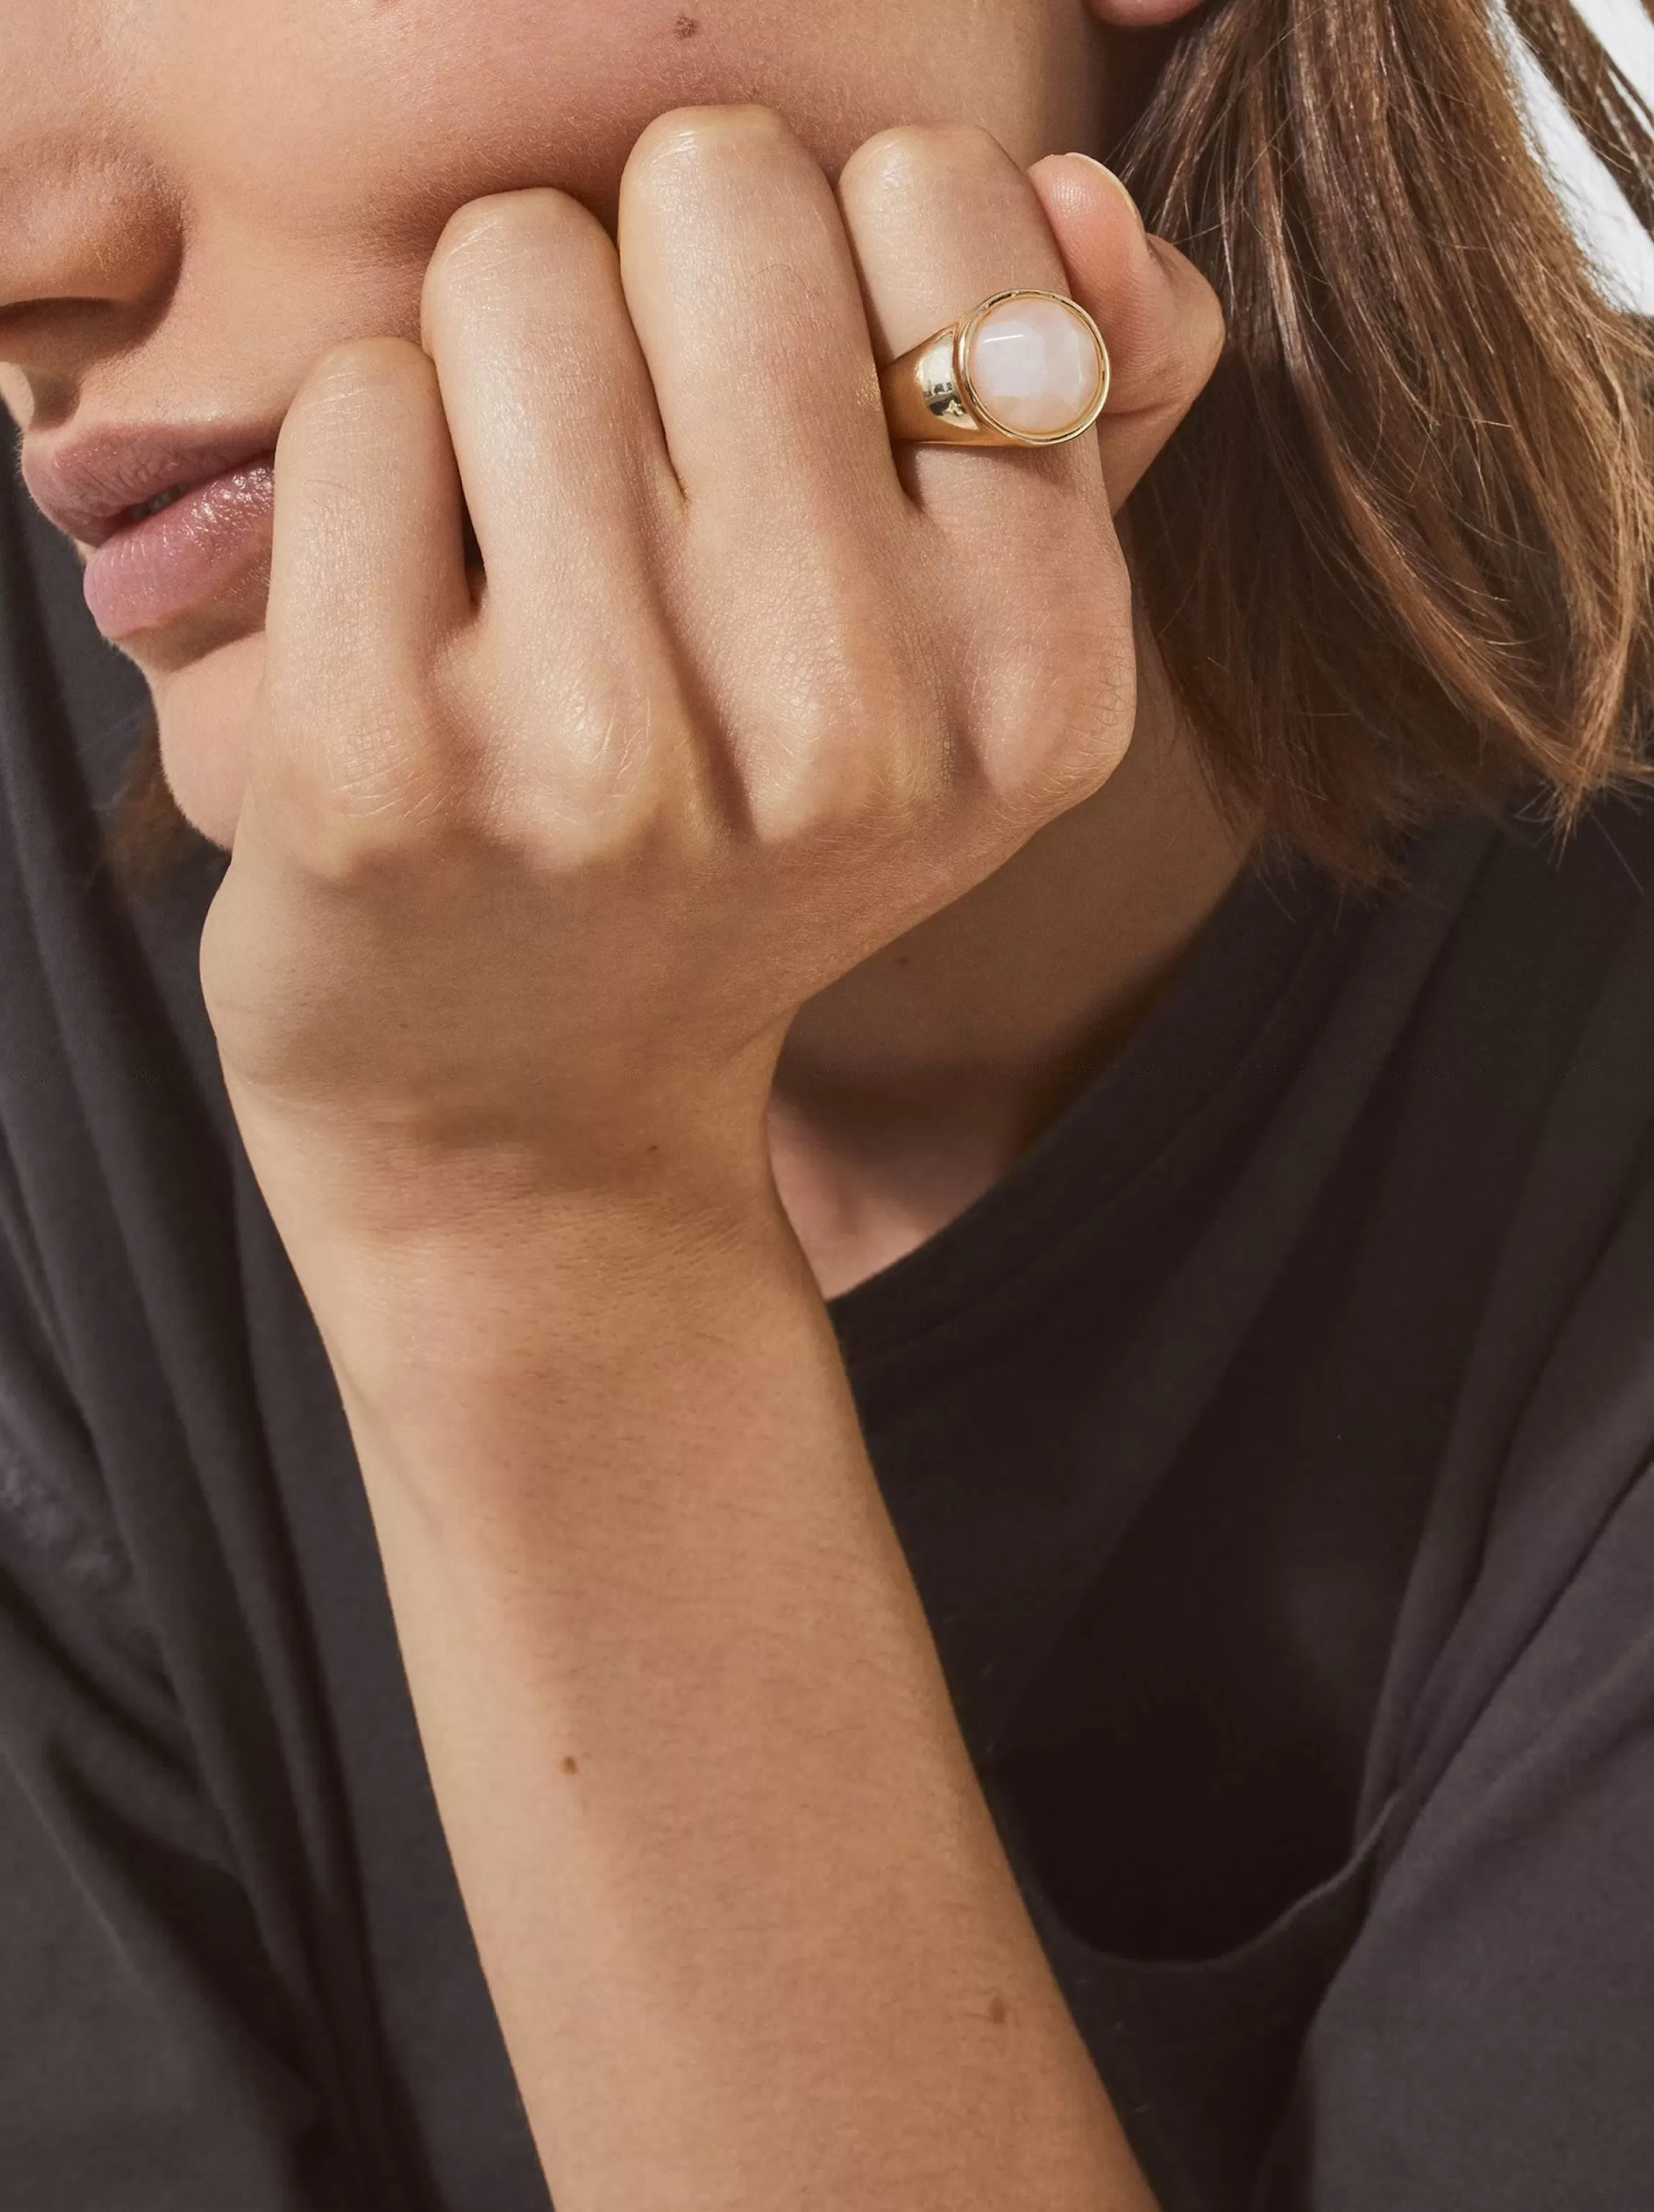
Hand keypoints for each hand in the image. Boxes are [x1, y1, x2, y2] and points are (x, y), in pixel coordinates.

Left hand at [198, 110, 1222, 1252]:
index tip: (796, 435)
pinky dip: (365, 472)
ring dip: (495, 371)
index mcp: (1038, 675)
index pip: (938, 196)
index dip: (834, 268)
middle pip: (715, 189)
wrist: (525, 1108)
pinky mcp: (384, 776)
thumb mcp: (968, 658)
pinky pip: (357, 400)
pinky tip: (413, 627)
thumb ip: (1085, 397)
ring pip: (512, 266)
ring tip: (528, 564)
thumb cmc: (741, 830)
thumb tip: (1080, 191)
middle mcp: (855, 725)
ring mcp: (613, 756)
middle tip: (640, 490)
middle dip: (655, 285)